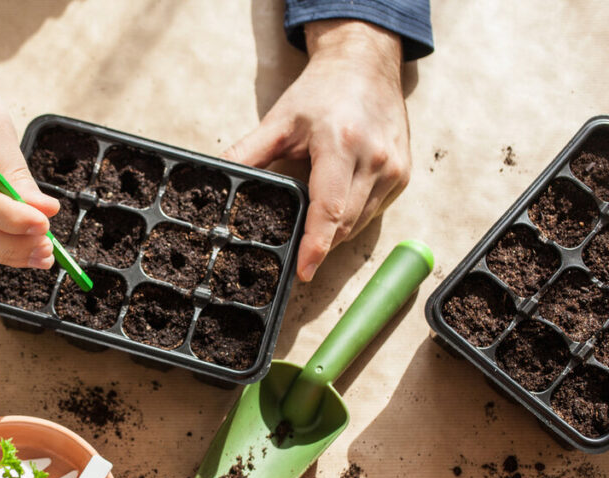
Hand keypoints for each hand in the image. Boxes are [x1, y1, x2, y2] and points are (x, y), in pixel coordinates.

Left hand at [224, 20, 408, 281]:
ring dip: (334, 234)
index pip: (330, 208)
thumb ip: (246, 153)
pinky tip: (332, 213)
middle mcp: (374, 159)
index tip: (303, 271)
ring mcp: (394, 168)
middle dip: (319, 244)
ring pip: (360, 222)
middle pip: (345, 222)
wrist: (365, 63)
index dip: (315, 245)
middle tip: (295, 259)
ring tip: (310, 237)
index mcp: (341, 144)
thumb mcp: (279, 121)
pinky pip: (373, 211)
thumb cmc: (322, 91)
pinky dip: (351, 219)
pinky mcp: (402, 174)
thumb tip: (218, 178)